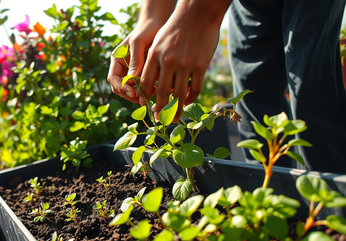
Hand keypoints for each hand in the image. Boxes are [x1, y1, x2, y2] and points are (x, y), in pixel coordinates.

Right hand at [107, 19, 163, 103]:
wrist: (157, 25)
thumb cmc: (146, 30)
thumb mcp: (138, 42)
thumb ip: (135, 60)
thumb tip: (132, 79)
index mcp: (117, 60)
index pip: (113, 79)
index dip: (121, 88)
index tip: (134, 92)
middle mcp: (122, 68)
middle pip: (120, 89)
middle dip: (131, 95)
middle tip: (144, 97)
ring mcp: (132, 73)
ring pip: (130, 91)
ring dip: (139, 95)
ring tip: (152, 92)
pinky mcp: (142, 75)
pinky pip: (142, 88)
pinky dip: (147, 91)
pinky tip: (156, 88)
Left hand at [140, 0, 229, 121]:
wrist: (196, 15)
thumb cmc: (174, 29)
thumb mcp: (157, 43)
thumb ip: (152, 63)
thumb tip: (148, 84)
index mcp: (154, 56)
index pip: (146, 84)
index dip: (146, 98)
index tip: (147, 107)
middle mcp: (168, 62)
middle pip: (162, 93)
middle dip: (160, 110)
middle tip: (160, 120)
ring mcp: (185, 65)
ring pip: (179, 95)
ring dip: (176, 110)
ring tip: (174, 119)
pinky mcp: (200, 65)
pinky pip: (195, 89)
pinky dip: (190, 99)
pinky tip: (187, 102)